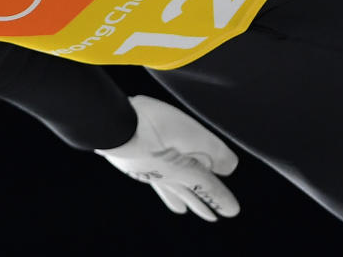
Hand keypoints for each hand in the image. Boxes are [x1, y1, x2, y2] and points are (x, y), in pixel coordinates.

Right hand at [94, 95, 239, 220]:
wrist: (111, 124)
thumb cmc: (150, 125)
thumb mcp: (191, 133)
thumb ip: (214, 150)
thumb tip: (230, 168)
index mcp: (183, 171)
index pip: (207, 188)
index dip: (221, 198)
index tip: (231, 211)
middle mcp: (165, 174)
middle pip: (187, 194)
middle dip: (200, 204)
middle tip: (211, 217)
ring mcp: (145, 169)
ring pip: (166, 190)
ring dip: (176, 199)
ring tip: (180, 209)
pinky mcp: (128, 161)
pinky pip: (149, 179)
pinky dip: (157, 185)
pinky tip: (151, 177)